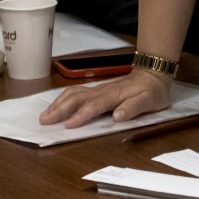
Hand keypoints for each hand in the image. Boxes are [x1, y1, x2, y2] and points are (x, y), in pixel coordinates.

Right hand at [38, 70, 171, 127]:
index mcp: (114, 95)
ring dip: (58, 104)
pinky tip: (55, 105)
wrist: (153, 74)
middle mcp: (102, 91)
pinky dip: (62, 99)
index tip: (68, 125)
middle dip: (60, 109)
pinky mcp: (96, 90)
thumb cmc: (153, 91)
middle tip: (44, 120)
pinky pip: (75, 92)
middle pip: (77, 98)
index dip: (81, 115)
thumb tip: (117, 117)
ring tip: (45, 115)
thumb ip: (133, 108)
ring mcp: (97, 89)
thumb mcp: (150, 101)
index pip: (95, 105)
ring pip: (73, 93)